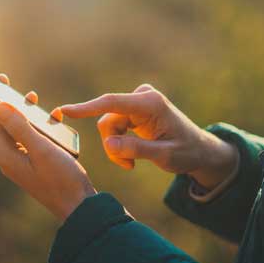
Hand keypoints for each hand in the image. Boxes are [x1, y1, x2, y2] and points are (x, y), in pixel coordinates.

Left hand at [0, 74, 96, 220]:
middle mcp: (10, 159)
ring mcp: (22, 162)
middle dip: (7, 105)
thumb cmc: (62, 178)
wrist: (78, 205)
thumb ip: (19, 127)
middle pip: (1, 126)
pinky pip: (30, 140)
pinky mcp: (34, 164)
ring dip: (25, 115)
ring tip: (35, 100)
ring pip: (16, 131)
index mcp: (7, 155)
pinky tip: (53, 121)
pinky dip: (38, 127)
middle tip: (16, 88)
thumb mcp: (42, 149)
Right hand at [57, 84, 237, 188]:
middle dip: (111, 144)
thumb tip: (109, 143)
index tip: (65, 110)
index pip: (112, 103)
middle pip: (108, 119)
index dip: (87, 107)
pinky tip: (132, 156)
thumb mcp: (165, 157)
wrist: (198, 149)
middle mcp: (142, 98)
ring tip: (131, 163)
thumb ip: (137, 150)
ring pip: (108, 125)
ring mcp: (137, 102)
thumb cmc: (187, 152)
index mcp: (151, 103)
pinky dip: (119, 143)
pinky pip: (114, 126)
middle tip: (126, 164)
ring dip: (115, 146)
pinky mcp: (134, 109)